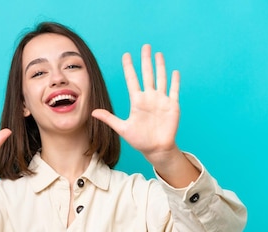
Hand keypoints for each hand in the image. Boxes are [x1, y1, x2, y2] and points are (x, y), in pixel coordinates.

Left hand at [92, 45, 179, 164]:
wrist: (156, 149)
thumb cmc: (140, 140)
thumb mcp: (122, 129)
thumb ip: (109, 119)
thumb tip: (92, 112)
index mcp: (137, 101)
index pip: (132, 80)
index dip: (129, 67)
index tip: (126, 55)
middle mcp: (149, 97)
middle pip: (147, 74)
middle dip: (146, 60)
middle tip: (145, 46)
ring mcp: (161, 100)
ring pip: (161, 79)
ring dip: (160, 66)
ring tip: (158, 54)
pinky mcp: (172, 106)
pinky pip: (174, 90)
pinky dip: (175, 81)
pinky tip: (174, 72)